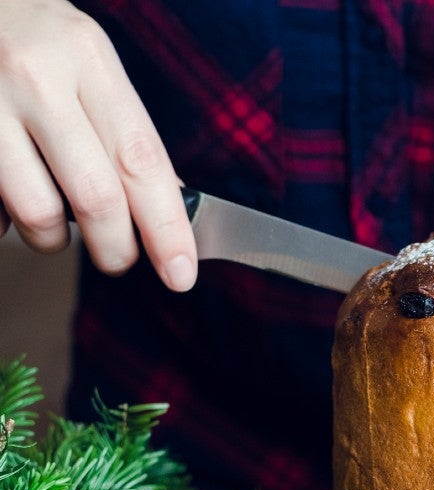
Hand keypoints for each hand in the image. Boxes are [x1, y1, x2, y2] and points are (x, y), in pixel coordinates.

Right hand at [0, 0, 195, 289]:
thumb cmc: (34, 36)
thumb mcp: (90, 60)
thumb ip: (127, 127)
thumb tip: (173, 201)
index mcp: (88, 60)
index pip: (142, 162)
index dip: (166, 228)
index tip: (181, 273)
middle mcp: (37, 79)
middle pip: (96, 197)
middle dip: (116, 249)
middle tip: (120, 259)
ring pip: (36, 212)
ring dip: (53, 240)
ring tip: (55, 224)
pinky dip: (5, 222)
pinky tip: (9, 197)